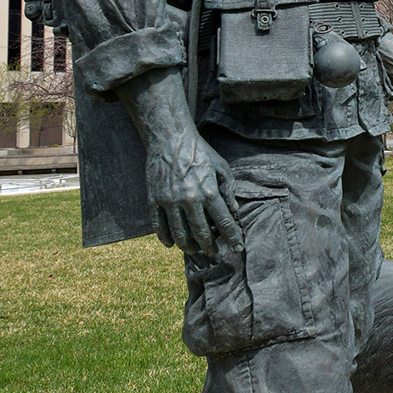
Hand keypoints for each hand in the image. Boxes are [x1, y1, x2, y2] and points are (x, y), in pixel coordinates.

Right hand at [145, 127, 242, 256]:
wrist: (170, 138)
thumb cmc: (200, 152)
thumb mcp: (221, 167)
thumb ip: (229, 190)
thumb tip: (234, 211)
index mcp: (209, 192)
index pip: (224, 223)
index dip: (232, 238)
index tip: (238, 248)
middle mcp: (189, 200)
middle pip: (201, 234)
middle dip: (210, 248)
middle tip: (214, 255)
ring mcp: (169, 202)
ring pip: (179, 235)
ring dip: (189, 247)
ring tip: (195, 251)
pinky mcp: (154, 200)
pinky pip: (159, 227)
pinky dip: (165, 239)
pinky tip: (172, 244)